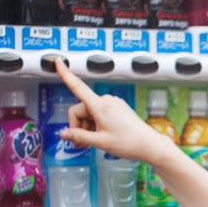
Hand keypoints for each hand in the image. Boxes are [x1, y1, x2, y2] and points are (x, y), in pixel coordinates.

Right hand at [54, 57, 169, 165]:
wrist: (150, 145)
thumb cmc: (129, 143)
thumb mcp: (101, 142)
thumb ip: (80, 137)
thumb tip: (63, 134)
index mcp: (100, 106)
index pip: (77, 87)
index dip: (65, 74)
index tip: (57, 62)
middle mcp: (106, 101)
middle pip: (80, 109)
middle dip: (78, 126)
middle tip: (80, 144)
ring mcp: (113, 103)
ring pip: (89, 112)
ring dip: (86, 127)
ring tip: (92, 143)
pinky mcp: (118, 108)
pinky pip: (99, 113)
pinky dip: (95, 124)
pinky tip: (100, 136)